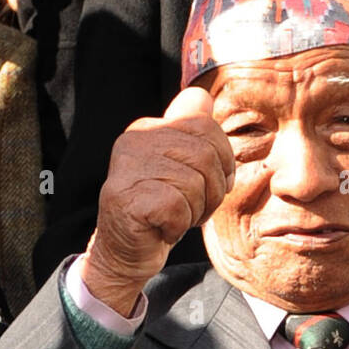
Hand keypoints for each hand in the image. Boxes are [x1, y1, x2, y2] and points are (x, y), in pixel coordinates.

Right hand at [81, 88, 234, 314]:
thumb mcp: (180, 167)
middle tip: (193, 208)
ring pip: (195, 184)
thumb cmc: (160, 212)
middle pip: (206, 156)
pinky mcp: (127, 198)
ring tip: (175, 218)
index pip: (206, 125)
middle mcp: (135, 141)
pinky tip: (161, 229)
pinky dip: (178, 226)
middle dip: (213, 191)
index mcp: (149, 128)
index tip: (210, 183)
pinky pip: (178, 207)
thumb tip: (202, 96)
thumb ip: (190, 132)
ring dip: (195, 212)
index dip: (223, 160)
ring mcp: (127, 168)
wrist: (125, 252)